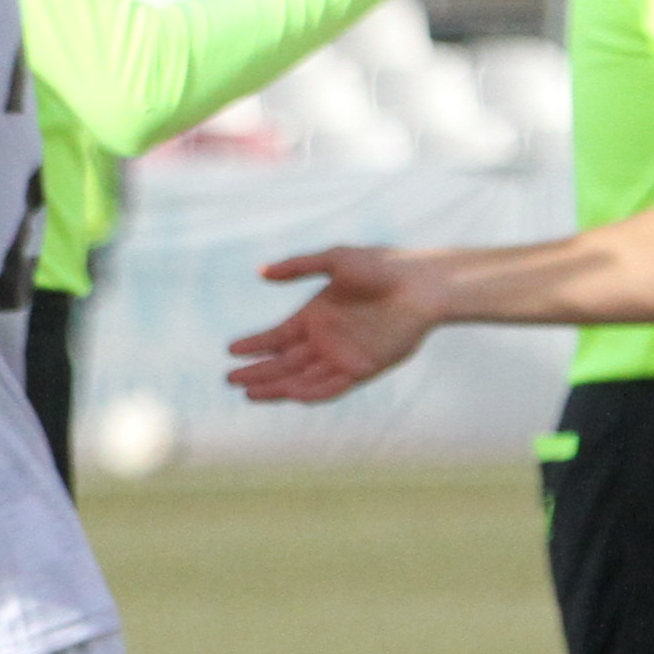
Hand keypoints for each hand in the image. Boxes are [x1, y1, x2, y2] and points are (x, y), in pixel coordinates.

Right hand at [226, 247, 446, 401]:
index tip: (231, 351)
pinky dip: (311, 392)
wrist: (423, 284)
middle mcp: (325, 340)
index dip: (254, 345)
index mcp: (315, 316)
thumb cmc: (382, 267)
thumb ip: (298, 267)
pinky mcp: (364, 368)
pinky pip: (332, 386)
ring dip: (276, 387)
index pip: (277, 337)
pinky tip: (289, 394)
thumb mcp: (335, 260)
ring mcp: (343, 356)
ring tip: (249, 393)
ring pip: (302, 378)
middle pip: (284, 363)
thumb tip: (261, 272)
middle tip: (230, 380)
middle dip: (257, 372)